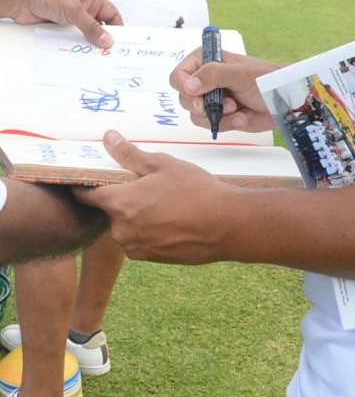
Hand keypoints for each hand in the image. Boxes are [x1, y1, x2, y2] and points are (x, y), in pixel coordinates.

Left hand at [0, 0, 121, 46]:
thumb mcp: (75, 10)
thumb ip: (91, 27)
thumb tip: (107, 40)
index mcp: (92, 0)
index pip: (111, 15)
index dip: (117, 28)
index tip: (120, 43)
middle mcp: (83, 9)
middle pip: (98, 27)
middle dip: (102, 40)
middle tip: (107, 55)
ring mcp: (70, 19)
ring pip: (83, 35)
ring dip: (85, 44)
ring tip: (91, 58)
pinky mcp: (58, 27)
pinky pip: (69, 39)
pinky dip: (72, 46)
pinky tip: (74, 55)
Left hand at [73, 132, 232, 262]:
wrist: (225, 225)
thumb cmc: (195, 190)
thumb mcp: (163, 164)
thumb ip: (130, 154)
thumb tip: (108, 138)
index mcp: (120, 203)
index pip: (87, 195)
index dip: (86, 185)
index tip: (92, 177)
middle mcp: (121, 230)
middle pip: (111, 210)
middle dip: (124, 198)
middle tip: (149, 185)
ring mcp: (135, 247)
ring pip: (127, 225)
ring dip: (138, 215)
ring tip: (166, 202)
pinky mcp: (150, 258)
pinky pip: (141, 239)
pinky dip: (150, 229)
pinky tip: (173, 218)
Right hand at [170, 48, 280, 133]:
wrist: (284, 100)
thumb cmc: (265, 79)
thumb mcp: (240, 73)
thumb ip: (213, 75)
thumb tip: (188, 85)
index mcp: (206, 61)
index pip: (178, 76)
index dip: (185, 89)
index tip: (199, 98)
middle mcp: (205, 80)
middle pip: (184, 99)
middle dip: (205, 106)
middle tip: (228, 104)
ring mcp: (212, 99)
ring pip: (196, 115)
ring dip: (218, 116)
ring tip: (237, 109)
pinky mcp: (220, 116)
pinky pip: (210, 125)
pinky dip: (226, 124)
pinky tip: (242, 117)